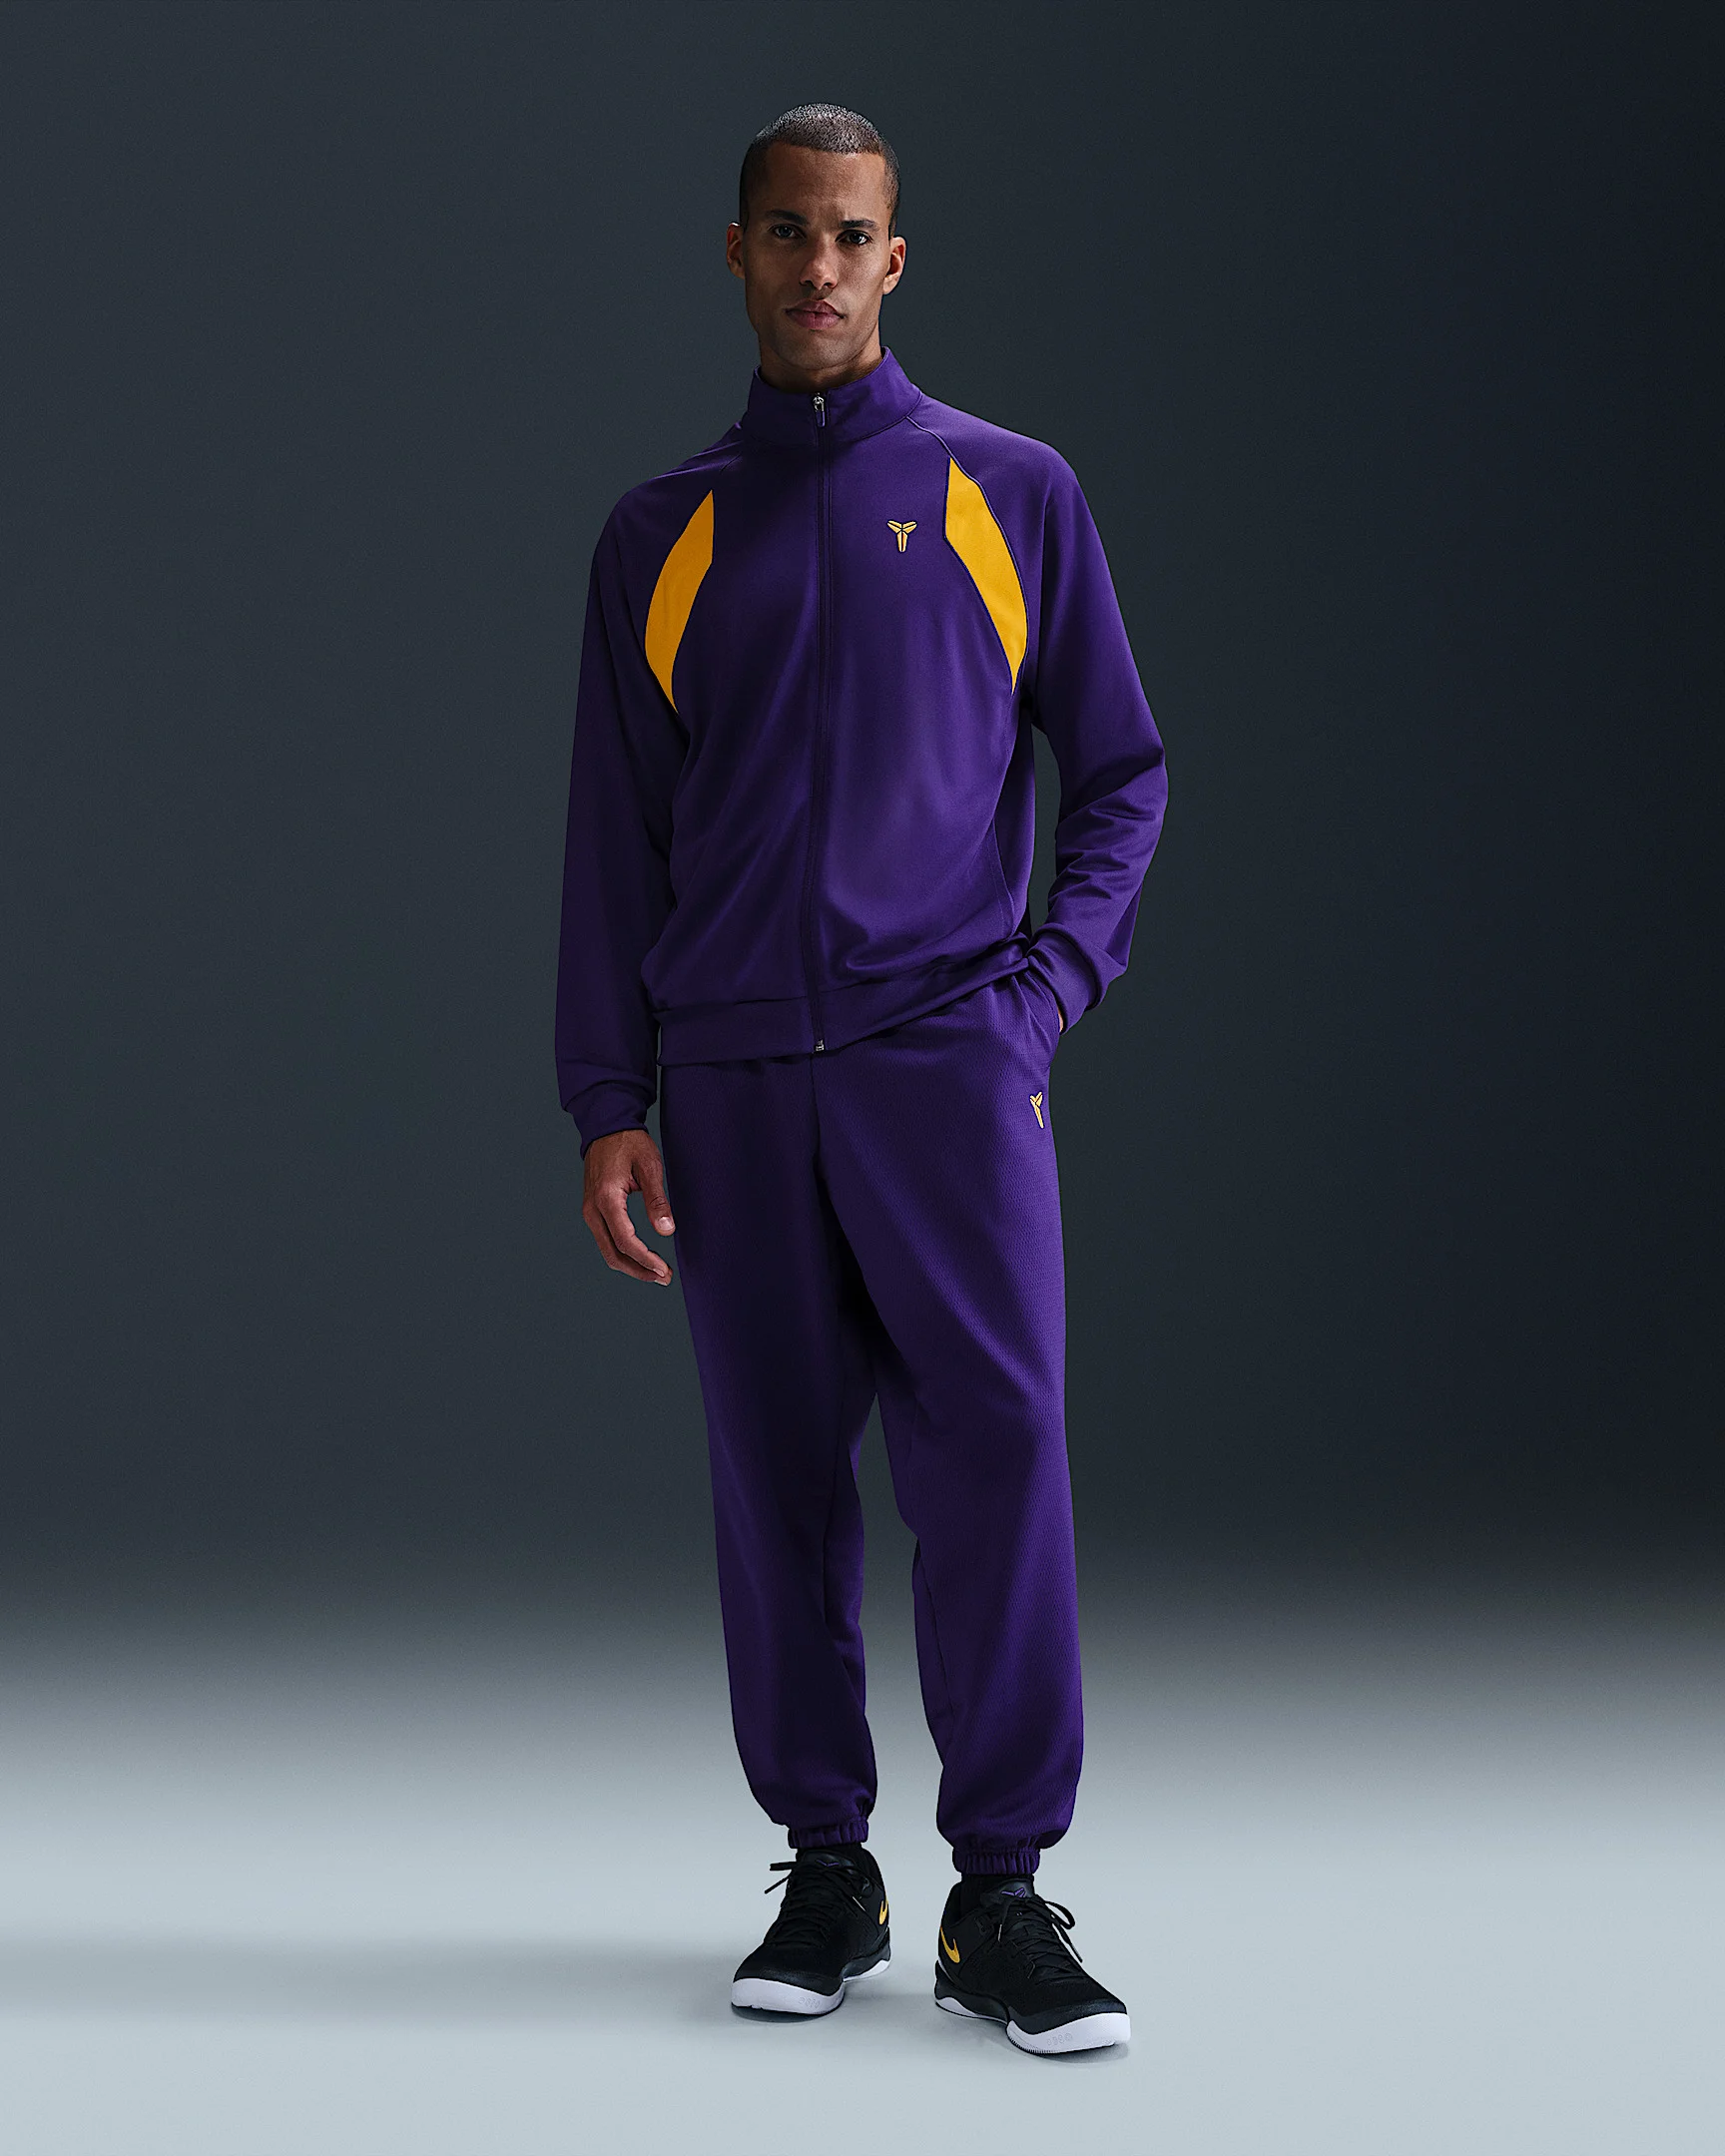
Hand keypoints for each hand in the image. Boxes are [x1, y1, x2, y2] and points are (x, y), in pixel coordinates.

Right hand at [582, 1129, 676, 1285]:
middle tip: (664, 1278)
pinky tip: (642, 1257)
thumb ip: (657, 1200)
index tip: (664, 1270)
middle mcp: (592, 1209)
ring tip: (656, 1272)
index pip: (625, 1240)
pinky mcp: (592, 1211)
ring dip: (631, 1265)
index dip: (645, 1259)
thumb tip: (667, 1231)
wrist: (606, 1127)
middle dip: (639, 1270)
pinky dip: (623, 1253)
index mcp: (606, 1198)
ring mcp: (589, 1211)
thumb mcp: (650, 1167)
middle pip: (612, 1253)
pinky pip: (605, 1240)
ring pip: (607, 1250)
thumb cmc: (630, 1143)